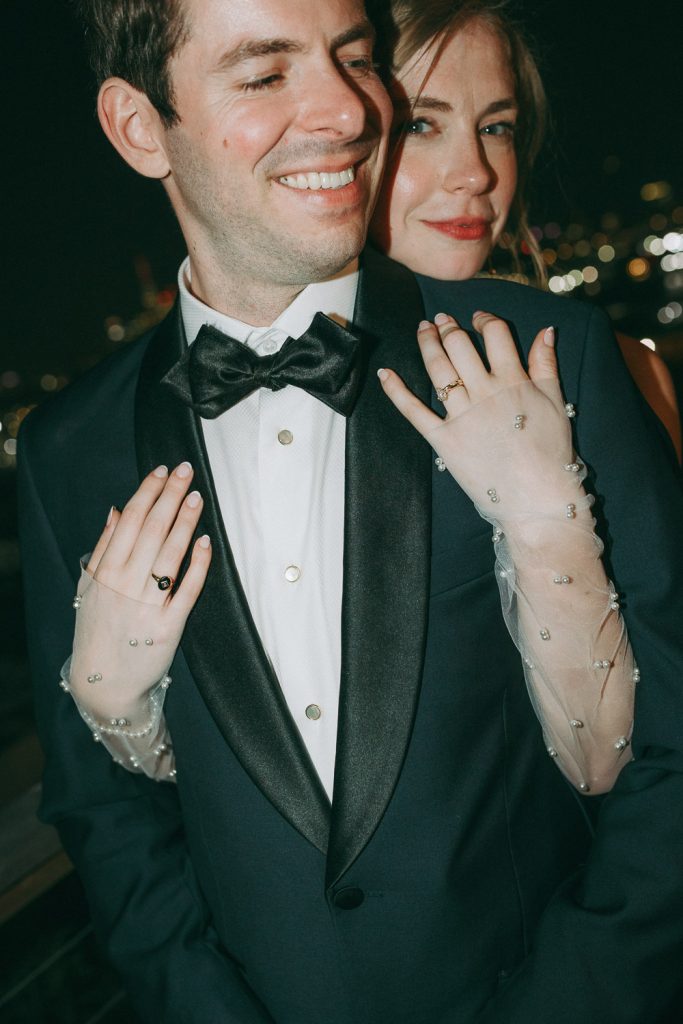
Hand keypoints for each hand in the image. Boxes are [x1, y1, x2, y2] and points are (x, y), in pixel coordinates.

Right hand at [69, 463, 211, 720]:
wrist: (104, 685)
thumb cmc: (99, 631)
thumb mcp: (89, 588)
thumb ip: (103, 549)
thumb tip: (117, 511)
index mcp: (104, 572)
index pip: (129, 520)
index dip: (148, 492)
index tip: (162, 470)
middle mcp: (124, 585)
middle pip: (151, 530)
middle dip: (170, 495)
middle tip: (186, 469)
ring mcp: (147, 605)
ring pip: (169, 554)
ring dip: (185, 522)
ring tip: (197, 496)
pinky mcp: (168, 627)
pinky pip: (187, 589)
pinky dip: (197, 564)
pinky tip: (206, 542)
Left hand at [378, 312, 580, 522]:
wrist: (537, 498)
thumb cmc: (551, 453)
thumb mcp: (556, 403)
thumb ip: (547, 364)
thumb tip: (545, 331)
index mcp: (514, 381)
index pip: (495, 335)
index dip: (485, 320)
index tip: (478, 318)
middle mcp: (484, 393)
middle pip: (461, 347)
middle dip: (450, 328)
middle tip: (442, 319)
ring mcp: (461, 416)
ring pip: (438, 369)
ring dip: (427, 344)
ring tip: (424, 329)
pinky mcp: (444, 440)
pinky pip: (414, 411)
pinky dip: (396, 391)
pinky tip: (385, 373)